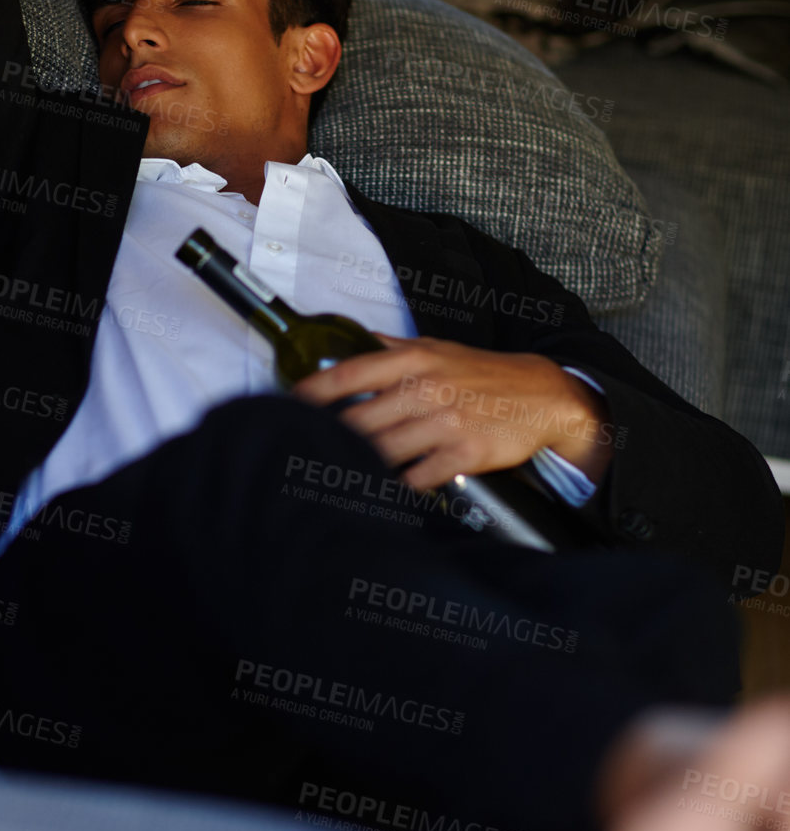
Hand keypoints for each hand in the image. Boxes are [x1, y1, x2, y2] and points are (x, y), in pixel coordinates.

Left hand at [290, 333, 611, 490]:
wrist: (543, 396)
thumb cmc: (484, 375)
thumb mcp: (438, 348)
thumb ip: (392, 347)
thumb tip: (352, 340)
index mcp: (413, 360)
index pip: (348, 374)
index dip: (310, 393)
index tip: (287, 406)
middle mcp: (424, 389)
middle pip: (357, 421)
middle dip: (329, 439)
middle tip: (306, 451)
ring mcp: (444, 423)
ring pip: (381, 452)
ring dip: (357, 465)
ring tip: (335, 475)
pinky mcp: (462, 455)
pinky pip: (415, 478)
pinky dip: (395, 487)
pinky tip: (382, 489)